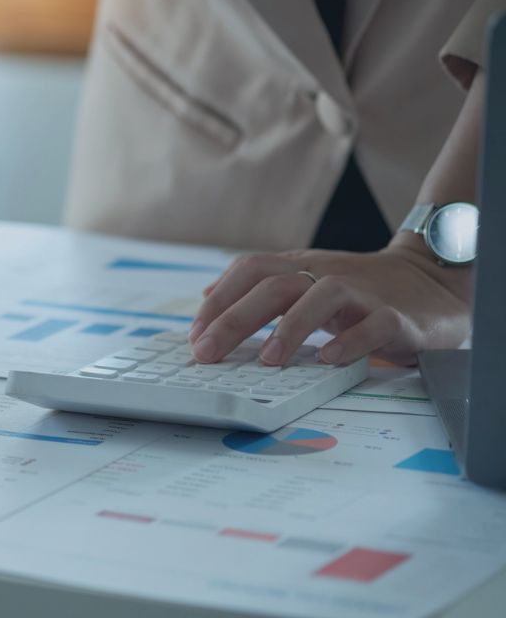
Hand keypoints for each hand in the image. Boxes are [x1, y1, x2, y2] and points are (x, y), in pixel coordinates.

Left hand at [188, 242, 471, 366]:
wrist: (432, 282)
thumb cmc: (358, 290)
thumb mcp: (304, 282)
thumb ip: (259, 289)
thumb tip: (206, 297)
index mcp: (299, 266)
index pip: (249, 270)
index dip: (218, 300)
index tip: (195, 335)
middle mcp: (324, 274)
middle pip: (272, 284)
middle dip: (234, 318)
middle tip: (207, 352)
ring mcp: (361, 293)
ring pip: (320, 296)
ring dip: (289, 328)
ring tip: (267, 360)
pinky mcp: (395, 316)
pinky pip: (372, 324)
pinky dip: (349, 341)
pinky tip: (327, 360)